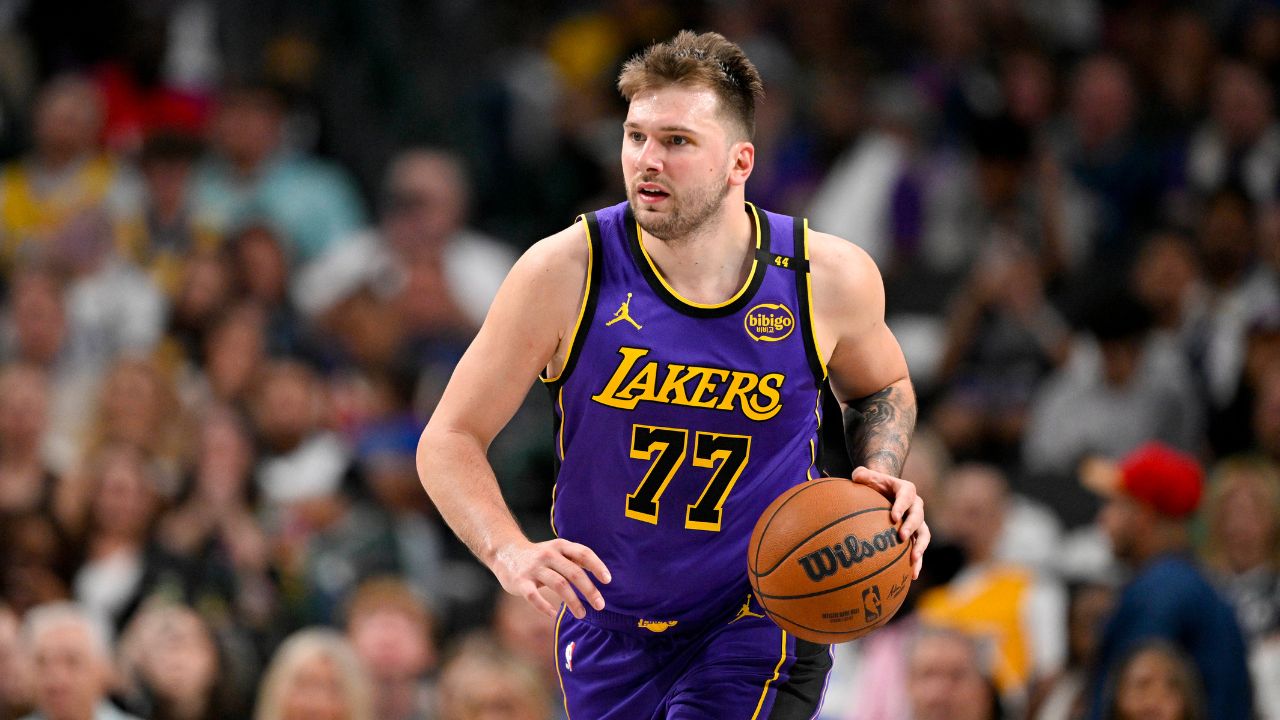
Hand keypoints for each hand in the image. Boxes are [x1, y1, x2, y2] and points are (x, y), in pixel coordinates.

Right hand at [492, 538, 611, 618]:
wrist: (505, 552)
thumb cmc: (539, 556)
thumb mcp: (557, 550)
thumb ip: (576, 559)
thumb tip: (602, 573)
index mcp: (560, 546)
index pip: (583, 553)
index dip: (597, 566)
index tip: (608, 580)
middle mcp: (548, 555)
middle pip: (573, 572)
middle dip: (589, 590)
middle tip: (600, 605)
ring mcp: (533, 568)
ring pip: (558, 585)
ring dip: (573, 602)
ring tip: (582, 614)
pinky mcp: (521, 582)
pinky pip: (534, 597)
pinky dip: (545, 607)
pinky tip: (554, 614)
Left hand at [851, 466, 929, 579]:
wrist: (883, 492)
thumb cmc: (872, 484)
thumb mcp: (866, 476)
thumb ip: (862, 475)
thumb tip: (857, 477)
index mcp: (905, 489)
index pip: (906, 496)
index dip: (901, 505)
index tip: (893, 517)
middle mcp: (915, 505)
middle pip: (918, 515)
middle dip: (911, 526)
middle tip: (901, 537)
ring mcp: (917, 521)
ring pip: (924, 534)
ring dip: (920, 547)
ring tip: (913, 559)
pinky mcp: (914, 536)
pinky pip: (918, 549)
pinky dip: (917, 562)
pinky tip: (912, 576)